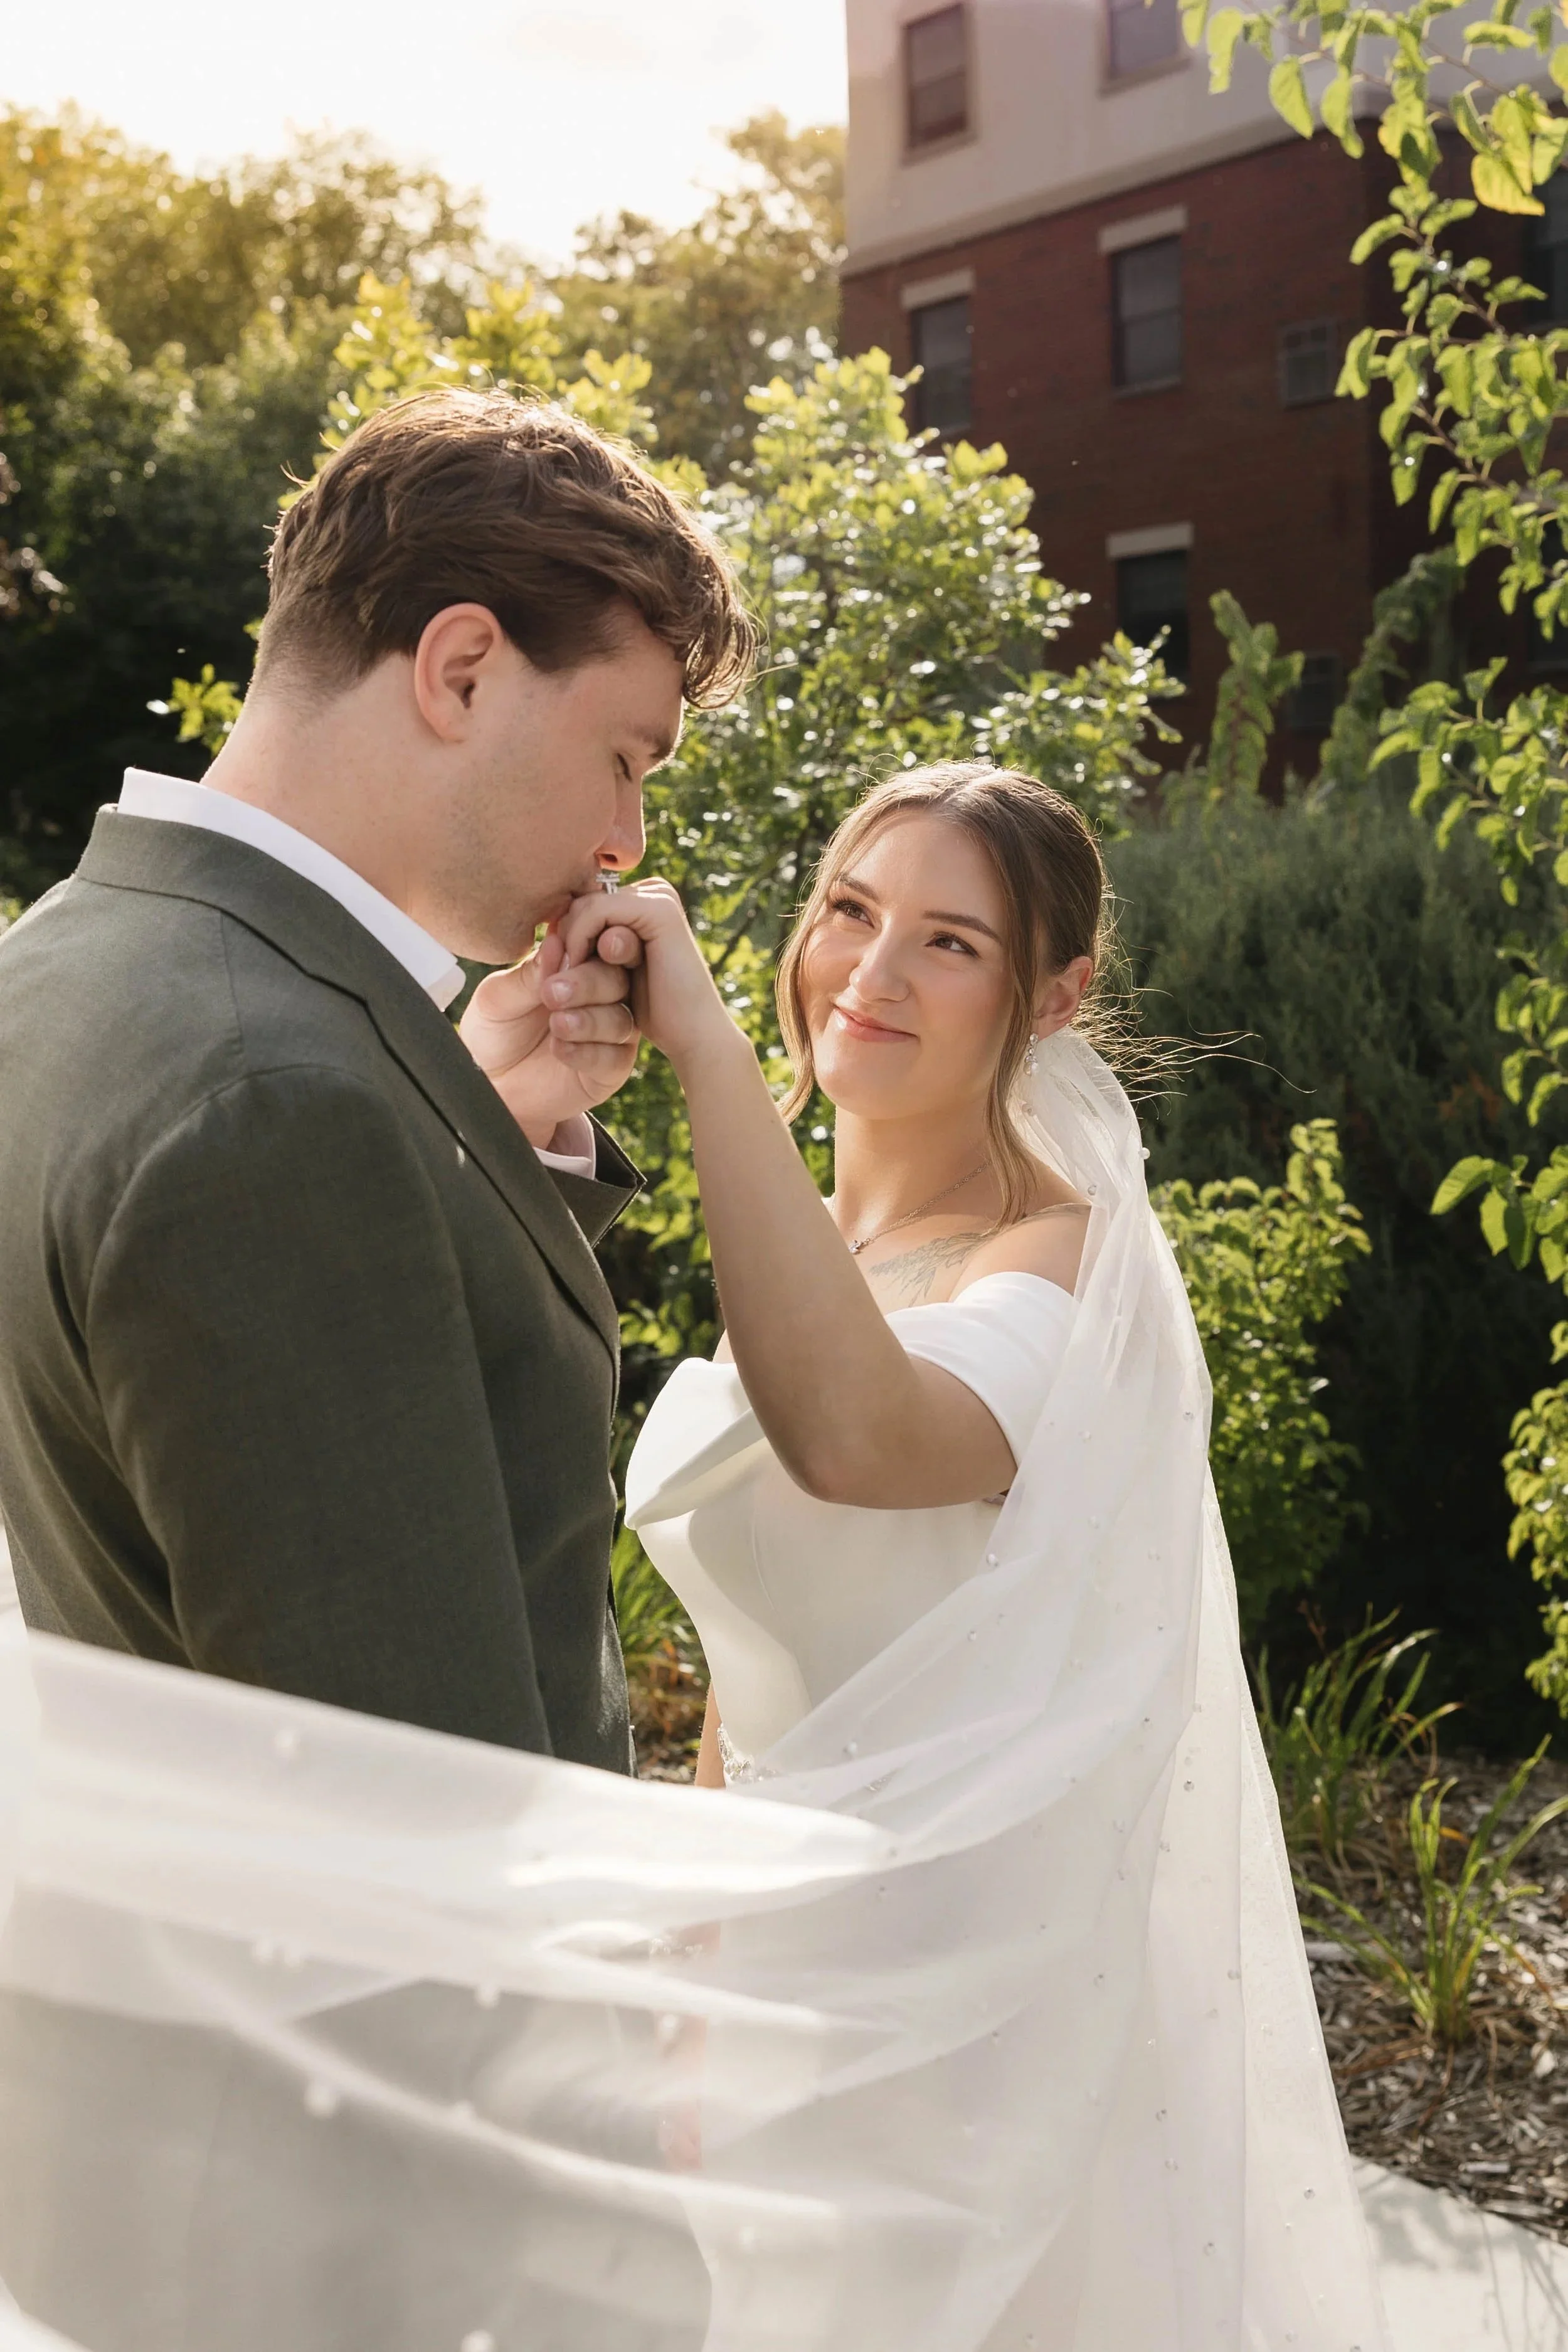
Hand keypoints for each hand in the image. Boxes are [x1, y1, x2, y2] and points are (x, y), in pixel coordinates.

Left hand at [459, 922, 643, 1147]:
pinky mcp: (610, 1070)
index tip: (562, 952)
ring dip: (589, 1020)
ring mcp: (608, 1034)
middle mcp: (599, 998)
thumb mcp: (498, 999)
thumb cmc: (494, 1033)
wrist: (491, 1086)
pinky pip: (615, 1058)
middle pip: (617, 980)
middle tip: (553, 993)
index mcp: (576, 969)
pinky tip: (559, 1050)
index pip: (595, 948)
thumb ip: (529, 975)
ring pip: (621, 1019)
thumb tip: (556, 942)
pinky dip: (588, 1052)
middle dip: (588, 984)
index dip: (586, 947)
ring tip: (557, 1024)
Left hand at [554, 881, 739, 1073]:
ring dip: (569, 950)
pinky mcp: (660, 909)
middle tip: (560, 987)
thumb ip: (582, 947)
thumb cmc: (652, 1012)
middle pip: (578, 904)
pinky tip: (584, 975)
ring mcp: (657, 897)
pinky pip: (595, 911)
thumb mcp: (605, 977)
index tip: (559, 979)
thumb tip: (549, 928)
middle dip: (563, 945)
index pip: (578, 906)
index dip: (561, 941)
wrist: (693, 1037)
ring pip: (583, 908)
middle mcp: (649, 894)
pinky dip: (579, 942)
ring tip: (570, 987)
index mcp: (638, 904)